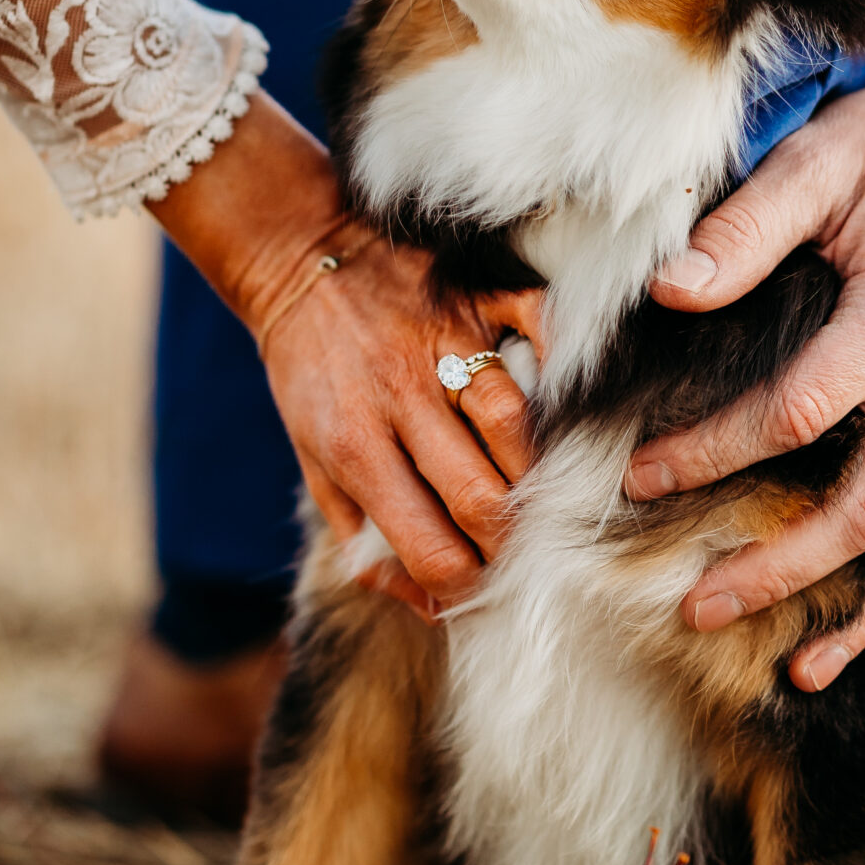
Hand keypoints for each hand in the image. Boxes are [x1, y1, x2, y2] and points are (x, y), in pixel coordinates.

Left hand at [150, 92, 540, 612]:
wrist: (299, 260)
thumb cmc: (313, 376)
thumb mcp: (316, 464)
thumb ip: (365, 539)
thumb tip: (430, 605)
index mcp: (356, 449)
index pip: (430, 548)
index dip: (467, 585)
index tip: (483, 587)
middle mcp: (401, 398)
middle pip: (482, 495)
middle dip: (512, 542)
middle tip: (524, 552)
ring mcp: (444, 341)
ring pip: (515, 422)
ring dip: (539, 470)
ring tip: (543, 493)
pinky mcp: (476, 293)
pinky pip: (538, 322)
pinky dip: (562, 355)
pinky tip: (565, 394)